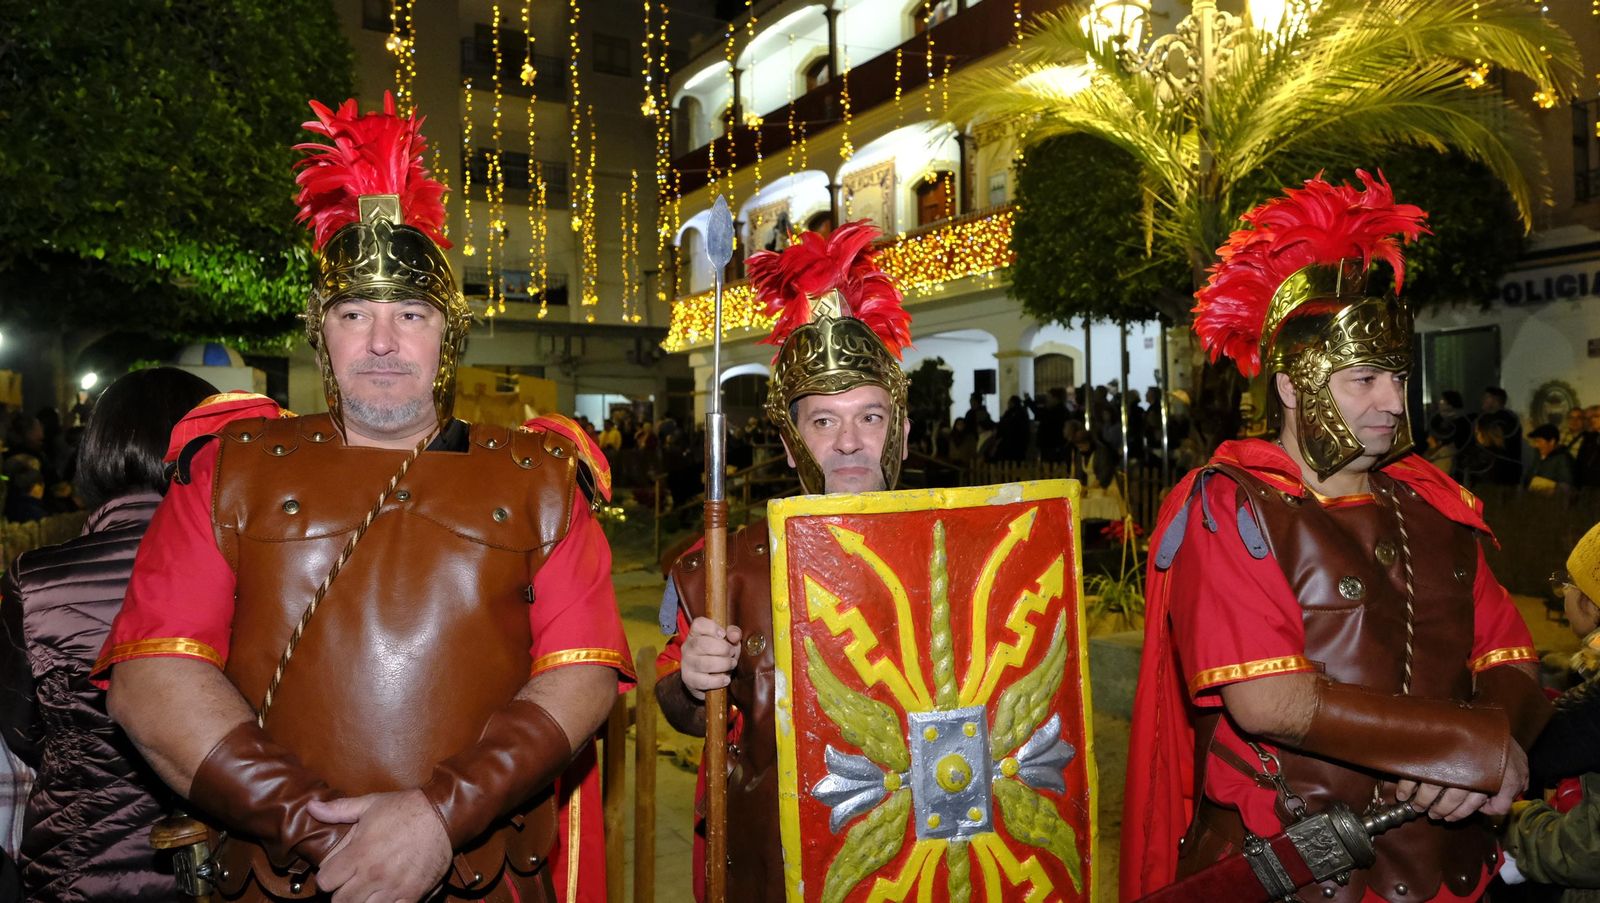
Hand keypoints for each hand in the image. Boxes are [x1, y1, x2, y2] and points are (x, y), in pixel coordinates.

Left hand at [308, 790, 451, 901]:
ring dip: (362, 902)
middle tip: (350, 883)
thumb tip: (311, 807)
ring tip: (368, 890)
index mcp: (359, 853)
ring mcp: (392, 887)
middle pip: (340, 902)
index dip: (327, 877)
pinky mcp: (411, 894)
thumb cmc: (405, 808)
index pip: (325, 881)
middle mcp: (373, 874)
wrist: (443, 816)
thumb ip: (338, 810)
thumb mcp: (370, 804)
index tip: (334, 872)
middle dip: (341, 893)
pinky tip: (386, 896)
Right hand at [679, 617, 740, 700]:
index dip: (712, 627)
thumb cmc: (719, 655)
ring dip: (723, 664)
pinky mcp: (689, 679)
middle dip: (723, 649)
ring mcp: (686, 663)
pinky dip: (719, 680)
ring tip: (731, 665)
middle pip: (702, 644)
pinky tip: (726, 679)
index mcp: (696, 633)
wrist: (709, 680)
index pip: (698, 624)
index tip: (723, 634)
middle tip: (731, 653)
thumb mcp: (728, 642)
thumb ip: (733, 634)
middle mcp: (688, 647)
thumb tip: (735, 635)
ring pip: (704, 663)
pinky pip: (704, 681)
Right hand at [1394, 741, 1525, 819]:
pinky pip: (1418, 771)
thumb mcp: (1517, 773)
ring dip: (1421, 799)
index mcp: (1487, 780)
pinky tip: (1403, 793)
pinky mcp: (1436, 749)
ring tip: (1415, 805)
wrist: (1491, 721)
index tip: (1448, 819)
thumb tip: (1489, 811)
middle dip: (1438, 808)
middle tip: (1428, 813)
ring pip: (1433, 787)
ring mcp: (1450, 761)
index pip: (1469, 804)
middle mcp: (1468, 773)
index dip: (1458, 813)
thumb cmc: (1504, 748)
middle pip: (1450, 797)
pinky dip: (1407, 785)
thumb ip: (1506, 796)